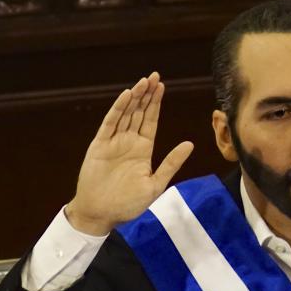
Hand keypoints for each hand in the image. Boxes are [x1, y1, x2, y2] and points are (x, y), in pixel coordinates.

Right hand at [66, 72, 193, 234]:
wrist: (100, 214)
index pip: (151, 121)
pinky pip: (110, 123)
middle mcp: (129, 142)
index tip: (162, 86)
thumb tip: (190, 144)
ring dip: (134, 98)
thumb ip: (171, 163)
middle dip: (147, 94)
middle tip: (155, 76)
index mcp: (143, 150)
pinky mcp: (100, 145)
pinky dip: (118, 109)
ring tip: (144, 81)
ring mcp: (113, 142)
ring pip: (125, 114)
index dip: (156, 104)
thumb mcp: (155, 184)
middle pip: (139, 112)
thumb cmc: (127, 204)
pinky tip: (127, 96)